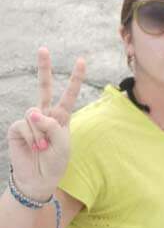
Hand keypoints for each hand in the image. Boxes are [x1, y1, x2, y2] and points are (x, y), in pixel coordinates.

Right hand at [7, 48, 85, 200]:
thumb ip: (53, 126)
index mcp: (61, 118)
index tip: (81, 60)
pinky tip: (35, 148)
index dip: (74, 78)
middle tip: (43, 48)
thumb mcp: (63, 144)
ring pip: (35, 113)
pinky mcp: (18, 127)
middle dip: (43, 67)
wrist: (39, 178)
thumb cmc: (55, 162)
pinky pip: (26, 125)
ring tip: (44, 148)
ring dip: (42, 133)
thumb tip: (33, 112)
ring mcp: (30, 120)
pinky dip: (33, 138)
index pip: (68, 95)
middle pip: (43, 87)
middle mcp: (45, 115)